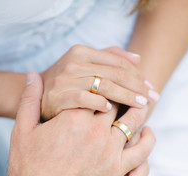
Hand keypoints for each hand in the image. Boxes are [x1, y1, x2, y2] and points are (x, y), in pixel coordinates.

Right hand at [0, 72, 154, 175]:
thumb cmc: (28, 169)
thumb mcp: (23, 130)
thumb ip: (29, 100)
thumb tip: (33, 75)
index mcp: (73, 117)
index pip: (94, 90)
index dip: (99, 82)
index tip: (101, 78)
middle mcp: (95, 131)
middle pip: (116, 102)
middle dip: (120, 93)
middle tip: (125, 85)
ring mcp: (108, 150)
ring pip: (132, 121)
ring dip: (137, 108)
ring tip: (139, 101)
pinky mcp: (116, 170)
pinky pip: (142, 151)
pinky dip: (147, 139)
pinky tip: (145, 131)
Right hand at [41, 45, 157, 120]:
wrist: (36, 98)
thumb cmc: (66, 84)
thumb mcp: (82, 65)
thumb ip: (108, 57)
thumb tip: (137, 57)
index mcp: (81, 52)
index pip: (118, 62)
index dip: (138, 75)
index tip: (150, 88)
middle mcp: (73, 63)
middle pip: (116, 74)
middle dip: (137, 87)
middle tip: (152, 98)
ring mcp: (65, 80)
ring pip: (105, 86)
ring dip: (127, 97)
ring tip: (141, 106)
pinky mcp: (59, 98)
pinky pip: (86, 100)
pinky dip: (101, 104)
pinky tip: (112, 111)